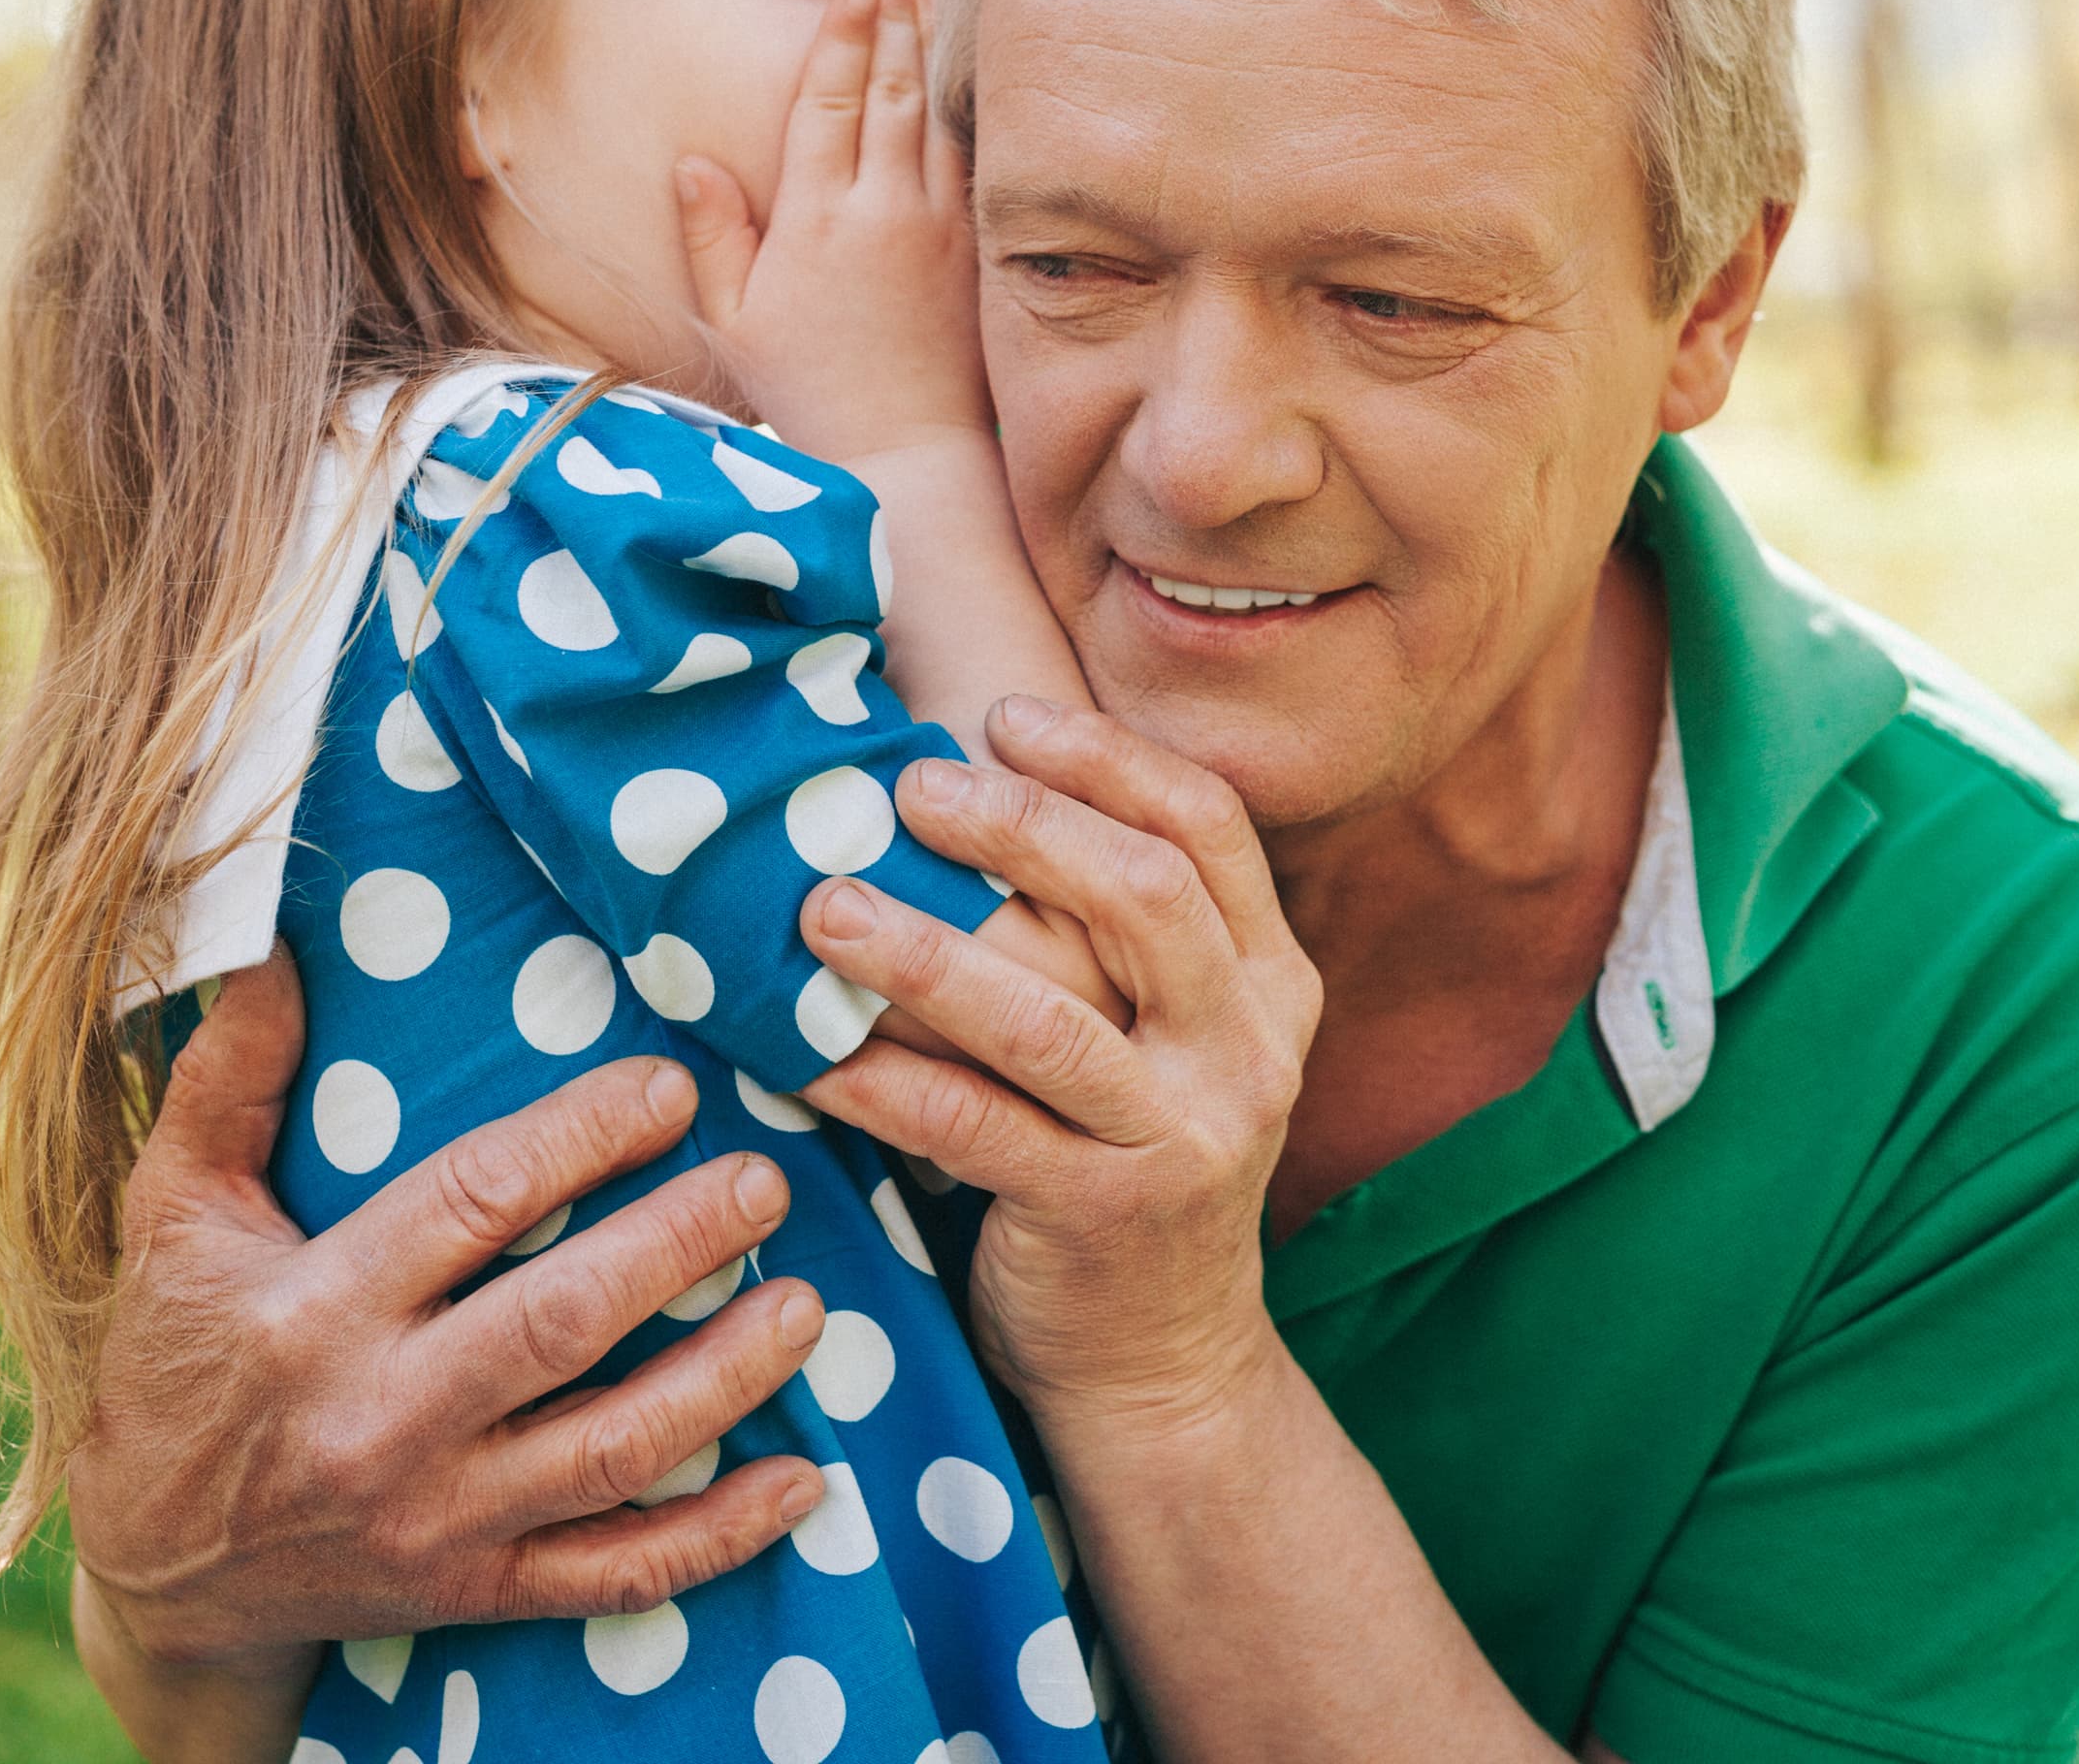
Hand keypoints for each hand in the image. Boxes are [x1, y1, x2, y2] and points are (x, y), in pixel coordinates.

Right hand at [68, 950, 833, 1678]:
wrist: (155, 1577)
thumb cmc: (179, 1361)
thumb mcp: (171, 1216)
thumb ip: (225, 1081)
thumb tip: (272, 944)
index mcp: (312, 1311)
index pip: (472, 1202)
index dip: (584, 1137)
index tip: (672, 1089)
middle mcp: (378, 1420)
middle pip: (560, 1323)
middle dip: (678, 1244)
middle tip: (765, 1180)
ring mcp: (435, 1518)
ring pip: (610, 1450)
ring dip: (724, 1379)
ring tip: (806, 1303)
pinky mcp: (474, 1591)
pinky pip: (615, 1572)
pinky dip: (717, 1537)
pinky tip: (801, 1483)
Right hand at [675, 0, 986, 462]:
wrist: (905, 452)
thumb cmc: (808, 391)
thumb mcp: (735, 320)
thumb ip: (712, 237)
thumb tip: (693, 162)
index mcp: (816, 219)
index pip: (828, 100)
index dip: (840, 35)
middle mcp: (884, 210)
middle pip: (890, 90)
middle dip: (891, 21)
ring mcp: (940, 227)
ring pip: (936, 117)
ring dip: (931, 53)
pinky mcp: (978, 250)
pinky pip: (973, 162)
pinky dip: (967, 113)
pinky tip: (967, 81)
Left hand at [796, 698, 1320, 1428]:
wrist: (1165, 1363)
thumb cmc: (1130, 1163)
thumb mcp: (1170, 1041)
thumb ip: (1117, 936)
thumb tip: (970, 780)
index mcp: (1270, 982)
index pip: (1208, 828)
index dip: (1105, 760)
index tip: (1002, 715)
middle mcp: (1246, 1049)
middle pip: (1143, 895)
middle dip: (1019, 826)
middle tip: (906, 790)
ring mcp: (1184, 1137)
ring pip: (1047, 1020)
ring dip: (923, 953)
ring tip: (824, 909)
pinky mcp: (1103, 1215)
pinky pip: (973, 1129)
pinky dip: (881, 1083)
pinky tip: (808, 1052)